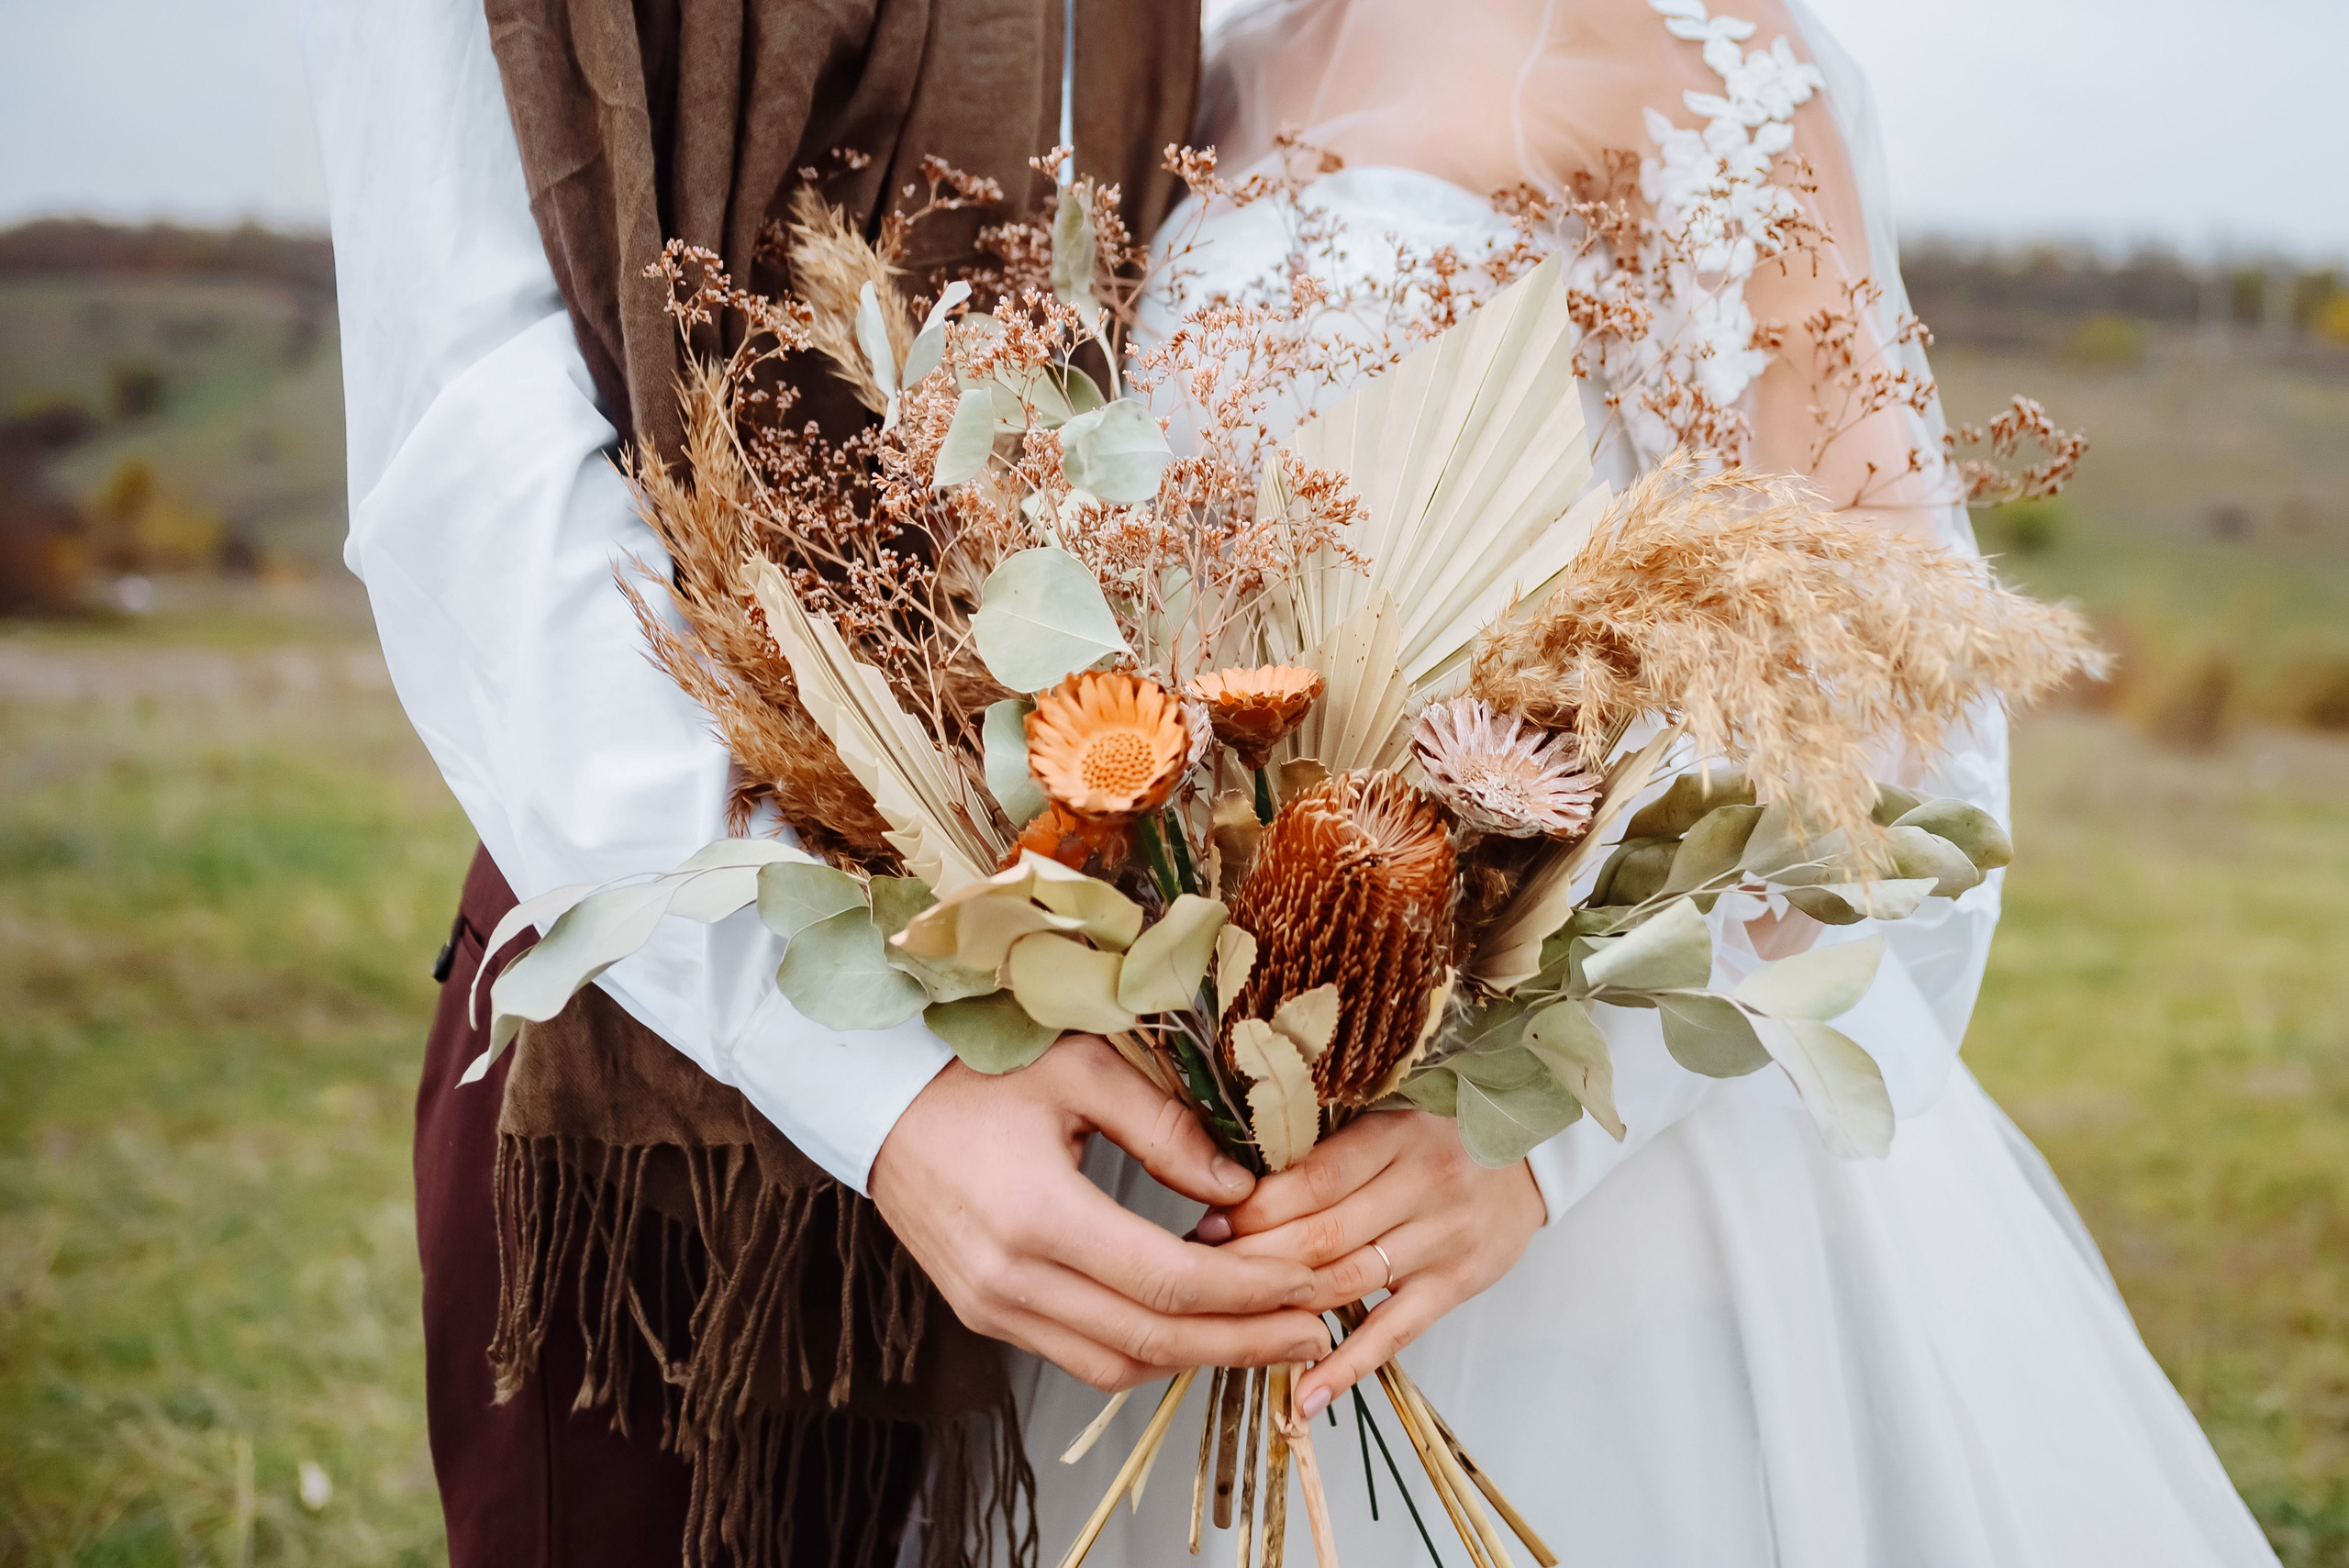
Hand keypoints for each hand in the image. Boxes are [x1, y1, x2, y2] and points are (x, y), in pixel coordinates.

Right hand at [869, 1033, 1332, 1391]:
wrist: (874, 1102)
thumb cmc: (976, 1071)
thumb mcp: (1078, 1071)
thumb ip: (1165, 1128)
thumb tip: (1240, 1190)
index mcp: (1036, 1215)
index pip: (1167, 1280)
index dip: (1249, 1292)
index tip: (1310, 1289)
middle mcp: (1010, 1280)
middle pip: (1153, 1338)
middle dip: (1244, 1342)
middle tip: (1316, 1333)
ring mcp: (992, 1307)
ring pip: (1118, 1363)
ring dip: (1201, 1357)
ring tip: (1271, 1337)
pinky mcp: (986, 1315)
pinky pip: (1082, 1356)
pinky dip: (1148, 1349)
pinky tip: (1199, 1327)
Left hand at [1210, 1109, 1542, 1419]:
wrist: (1531, 1156)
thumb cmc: (1441, 1133)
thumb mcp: (1388, 1118)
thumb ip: (1329, 1151)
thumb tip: (1238, 1188)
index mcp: (1395, 1135)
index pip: (1313, 1180)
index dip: (1255, 1209)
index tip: (1209, 1226)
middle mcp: (1422, 1185)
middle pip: (1322, 1235)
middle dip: (1254, 1261)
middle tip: (1203, 1276)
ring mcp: (1443, 1240)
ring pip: (1348, 1282)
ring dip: (1284, 1308)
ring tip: (1231, 1323)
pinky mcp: (1458, 1284)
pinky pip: (1395, 1332)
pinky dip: (1349, 1365)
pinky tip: (1307, 1393)